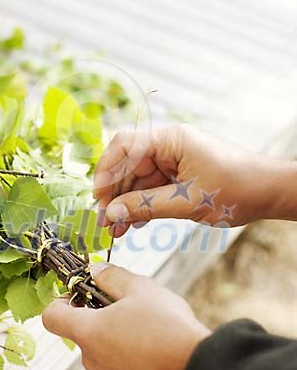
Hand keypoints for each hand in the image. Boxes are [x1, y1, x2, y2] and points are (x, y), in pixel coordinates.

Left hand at [42, 262, 209, 369]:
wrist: (197, 369)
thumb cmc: (166, 327)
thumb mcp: (138, 288)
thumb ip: (110, 276)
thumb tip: (94, 270)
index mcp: (88, 332)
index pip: (51, 316)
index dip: (61, 298)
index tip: (82, 288)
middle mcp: (93, 357)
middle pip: (78, 327)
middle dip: (95, 307)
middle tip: (122, 295)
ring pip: (100, 340)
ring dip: (113, 323)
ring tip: (143, 313)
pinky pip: (117, 354)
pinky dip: (126, 340)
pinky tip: (152, 332)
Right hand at [93, 125, 295, 236]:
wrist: (269, 192)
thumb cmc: (237, 188)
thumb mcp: (188, 201)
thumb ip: (146, 205)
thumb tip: (113, 212)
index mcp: (170, 140)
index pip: (125, 145)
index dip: (107, 169)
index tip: (100, 197)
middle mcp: (168, 146)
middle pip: (128, 165)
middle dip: (115, 193)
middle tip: (106, 221)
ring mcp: (173, 161)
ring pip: (138, 180)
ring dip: (126, 203)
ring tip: (116, 229)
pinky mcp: (178, 175)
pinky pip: (151, 188)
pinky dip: (141, 205)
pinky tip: (132, 223)